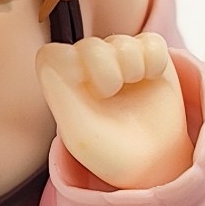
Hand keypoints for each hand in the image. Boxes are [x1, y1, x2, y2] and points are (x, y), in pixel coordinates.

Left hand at [36, 33, 194, 189]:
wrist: (152, 164)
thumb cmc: (110, 151)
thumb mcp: (78, 131)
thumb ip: (59, 92)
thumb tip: (50, 54)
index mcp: (64, 84)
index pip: (52, 54)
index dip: (67, 66)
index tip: (81, 89)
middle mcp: (89, 68)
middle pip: (89, 45)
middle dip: (103, 69)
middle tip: (110, 94)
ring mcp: (119, 60)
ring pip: (122, 41)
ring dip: (130, 64)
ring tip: (131, 87)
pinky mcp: (149, 57)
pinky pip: (152, 41)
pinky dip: (154, 58)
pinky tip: (150, 77)